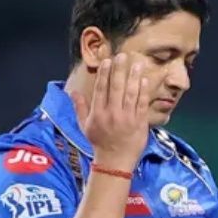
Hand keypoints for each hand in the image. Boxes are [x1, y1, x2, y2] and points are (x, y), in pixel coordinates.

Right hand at [78, 51, 150, 170]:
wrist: (115, 162)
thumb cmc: (99, 143)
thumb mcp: (85, 126)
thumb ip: (80, 107)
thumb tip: (73, 92)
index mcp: (98, 114)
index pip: (101, 89)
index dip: (105, 74)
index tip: (108, 61)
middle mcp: (112, 114)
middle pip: (116, 88)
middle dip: (120, 70)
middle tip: (123, 56)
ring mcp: (127, 118)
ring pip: (131, 94)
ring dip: (134, 77)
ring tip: (137, 63)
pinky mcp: (139, 123)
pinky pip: (142, 104)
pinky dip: (144, 92)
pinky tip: (145, 80)